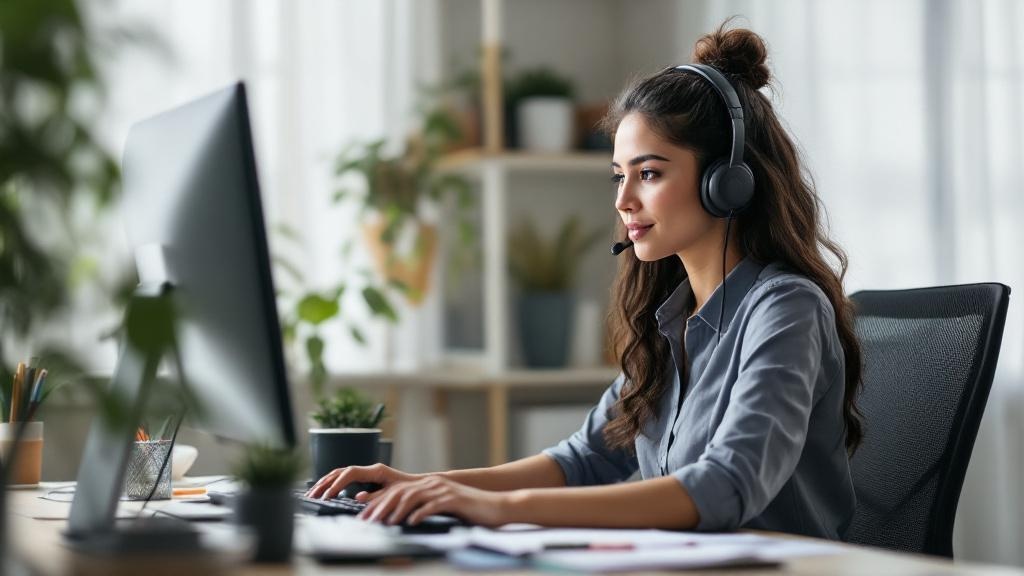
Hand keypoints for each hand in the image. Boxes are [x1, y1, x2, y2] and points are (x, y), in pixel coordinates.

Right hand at [305, 463, 418, 499]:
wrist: (421, 486)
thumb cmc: (410, 490)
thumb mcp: (394, 494)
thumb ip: (375, 496)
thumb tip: (357, 497)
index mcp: (376, 470)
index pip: (350, 473)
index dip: (337, 483)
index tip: (328, 495)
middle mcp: (370, 469)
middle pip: (341, 471)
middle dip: (325, 483)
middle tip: (312, 495)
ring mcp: (367, 472)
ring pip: (340, 473)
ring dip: (325, 483)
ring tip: (312, 494)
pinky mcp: (366, 478)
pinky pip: (345, 478)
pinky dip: (332, 483)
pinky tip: (324, 491)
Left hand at [358, 475, 511, 527]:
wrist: (496, 506)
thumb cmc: (469, 510)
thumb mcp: (443, 506)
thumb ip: (424, 508)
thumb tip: (403, 519)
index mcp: (428, 484)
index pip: (397, 491)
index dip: (378, 501)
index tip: (364, 514)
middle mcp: (433, 484)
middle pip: (400, 492)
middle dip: (381, 506)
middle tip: (368, 520)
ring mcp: (443, 490)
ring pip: (412, 497)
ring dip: (396, 511)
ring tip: (386, 523)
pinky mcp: (453, 499)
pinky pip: (432, 505)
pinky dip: (419, 514)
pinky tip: (411, 523)